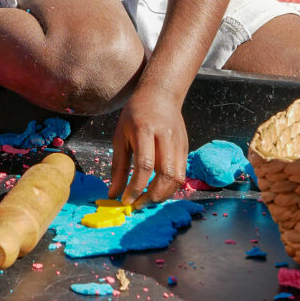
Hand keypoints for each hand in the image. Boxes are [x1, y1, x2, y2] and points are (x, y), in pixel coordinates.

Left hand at [108, 90, 187, 205]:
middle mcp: (165, 136)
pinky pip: (182, 174)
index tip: (126, 200)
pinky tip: (158, 190)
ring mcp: (179, 142)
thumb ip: (118, 166)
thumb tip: (113, 193)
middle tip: (138, 205)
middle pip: (165, 174)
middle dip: (152, 196)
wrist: (160, 95)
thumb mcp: (120, 136)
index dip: (136, 187)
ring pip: (178, 177)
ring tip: (147, 200)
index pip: (145, 165)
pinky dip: (170, 187)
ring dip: (163, 195)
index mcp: (145, 130)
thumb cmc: (135, 114)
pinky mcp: (186, 148)